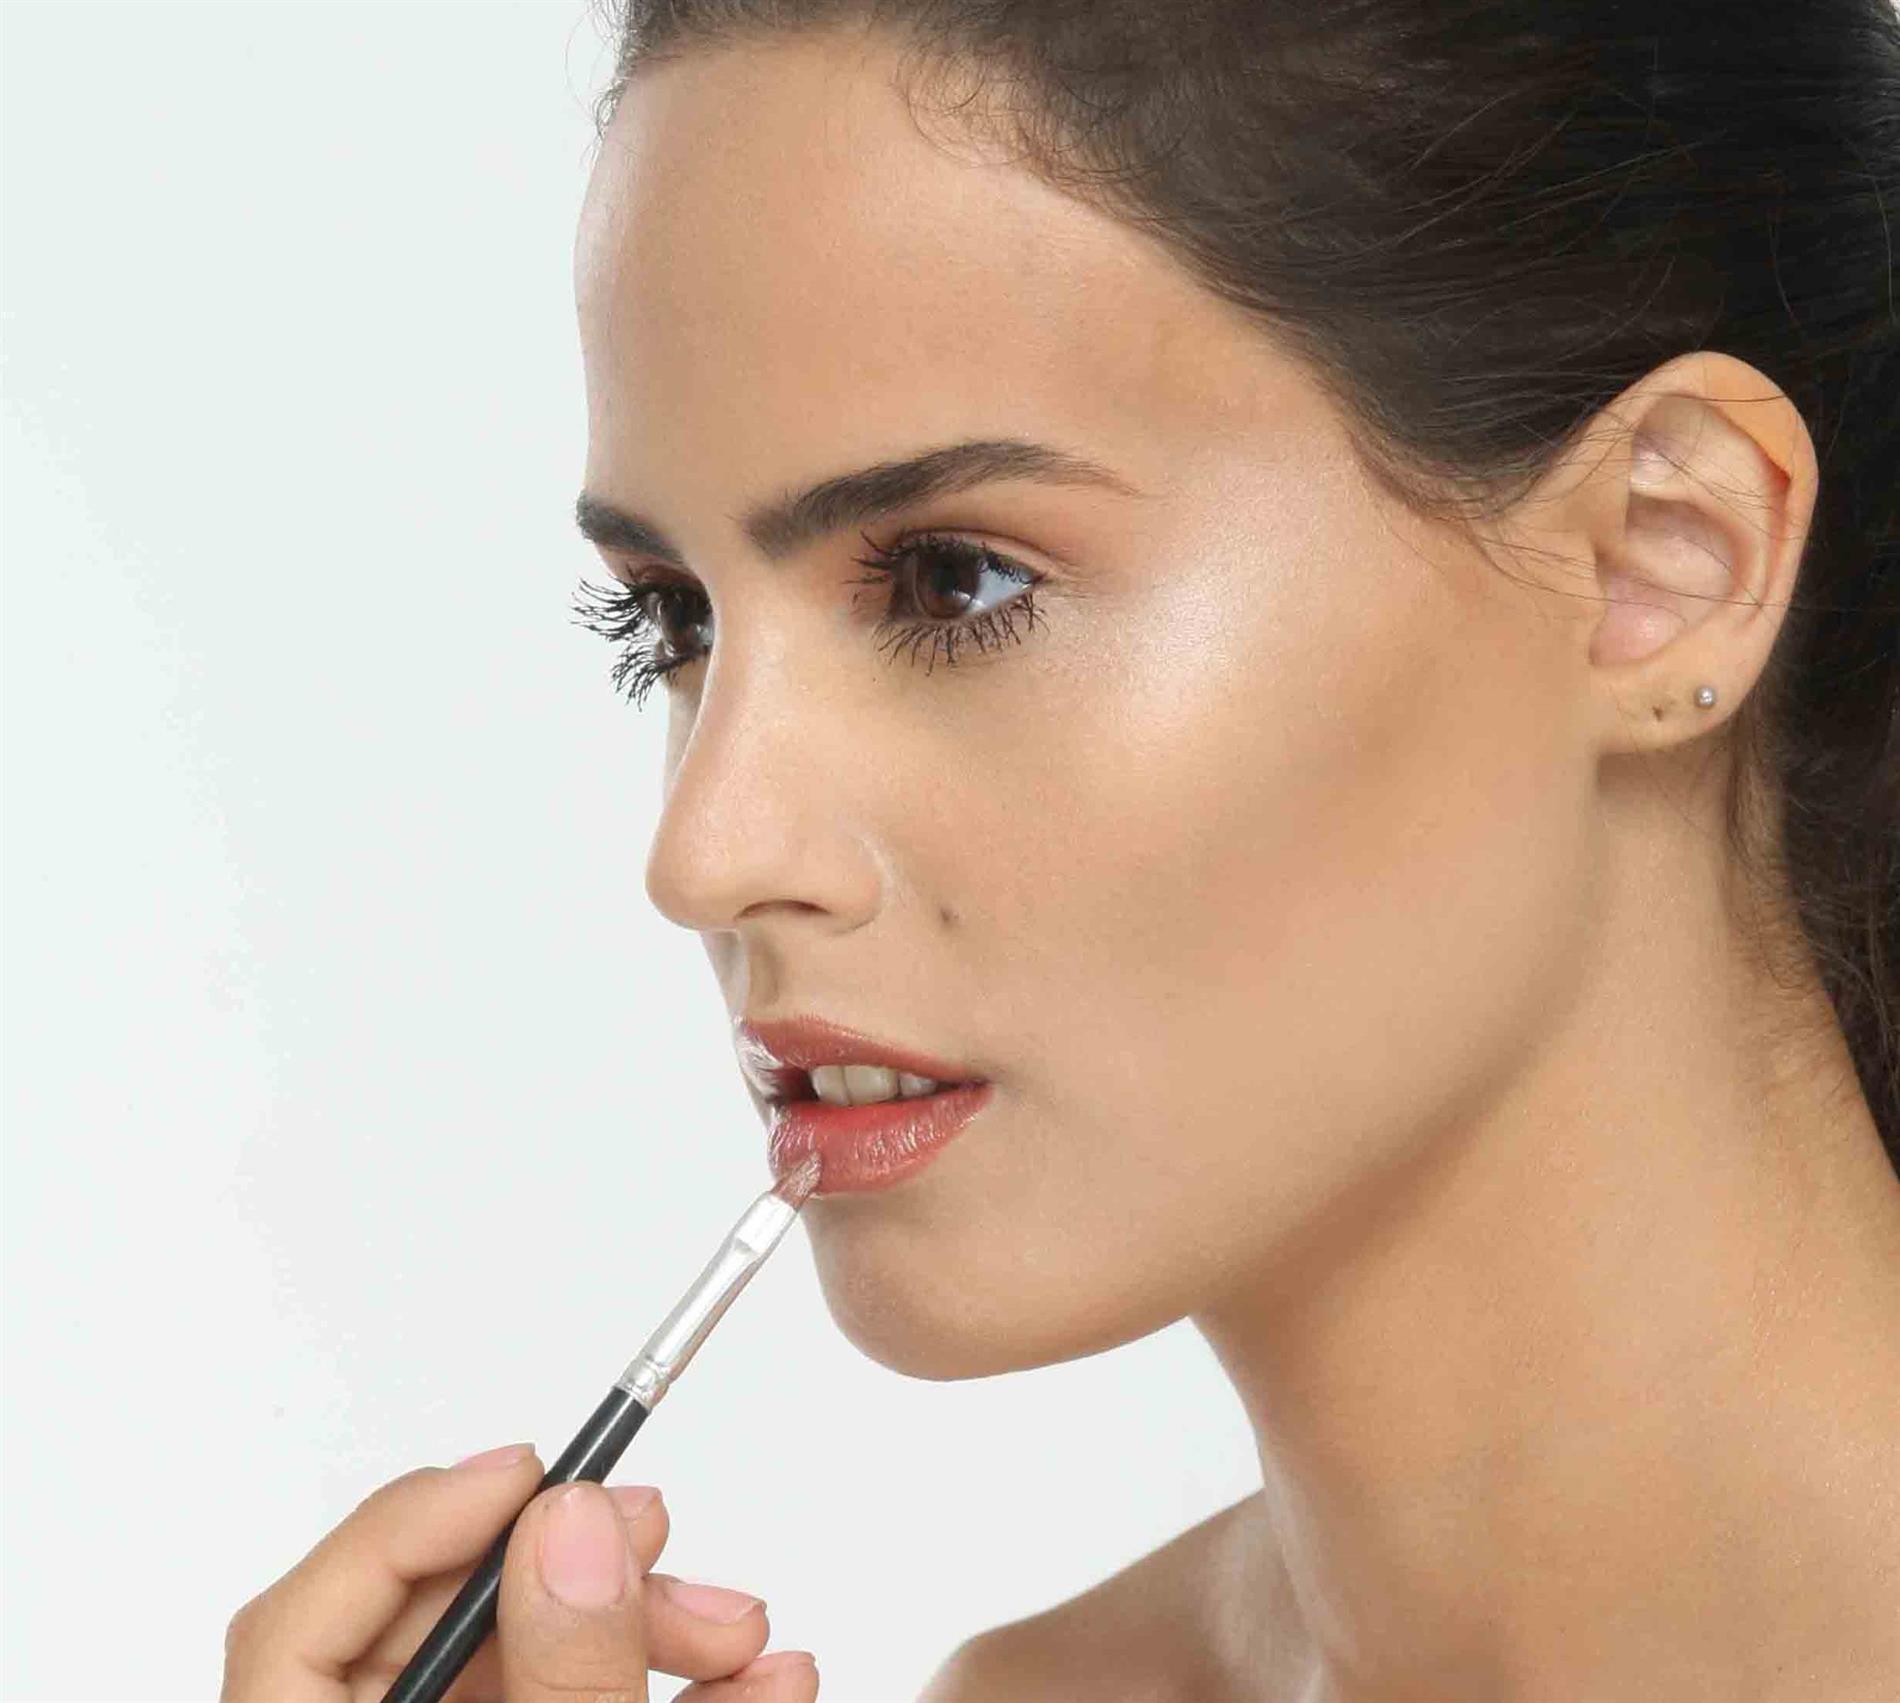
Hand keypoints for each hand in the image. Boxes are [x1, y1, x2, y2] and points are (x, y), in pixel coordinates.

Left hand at [219, 1445, 819, 1701]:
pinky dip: (672, 1692)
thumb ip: (565, 1676)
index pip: (298, 1630)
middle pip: (439, 1633)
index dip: (415, 1529)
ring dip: (655, 1631)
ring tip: (750, 1632)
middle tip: (666, 1540)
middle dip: (581, 1576)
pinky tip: (760, 1682)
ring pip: (532, 1670)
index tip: (534, 1473)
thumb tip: (574, 1520)